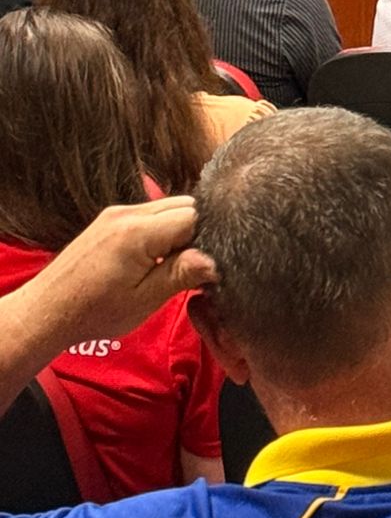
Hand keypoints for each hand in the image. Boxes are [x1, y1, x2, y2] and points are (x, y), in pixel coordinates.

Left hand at [9, 198, 215, 352]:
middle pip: (184, 205)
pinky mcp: (111, 218)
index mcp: (138, 232)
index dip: (208, 238)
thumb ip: (180, 275)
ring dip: (179, 229)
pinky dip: (162, 229)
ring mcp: (117, 212)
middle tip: (193, 265)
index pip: (194, 216)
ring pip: (168, 206)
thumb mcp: (143, 301)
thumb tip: (215, 261)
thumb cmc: (93, 313)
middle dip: (197, 231)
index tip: (208, 263)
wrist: (47, 311)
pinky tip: (156, 256)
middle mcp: (127, 213)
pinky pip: (150, 212)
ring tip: (172, 263)